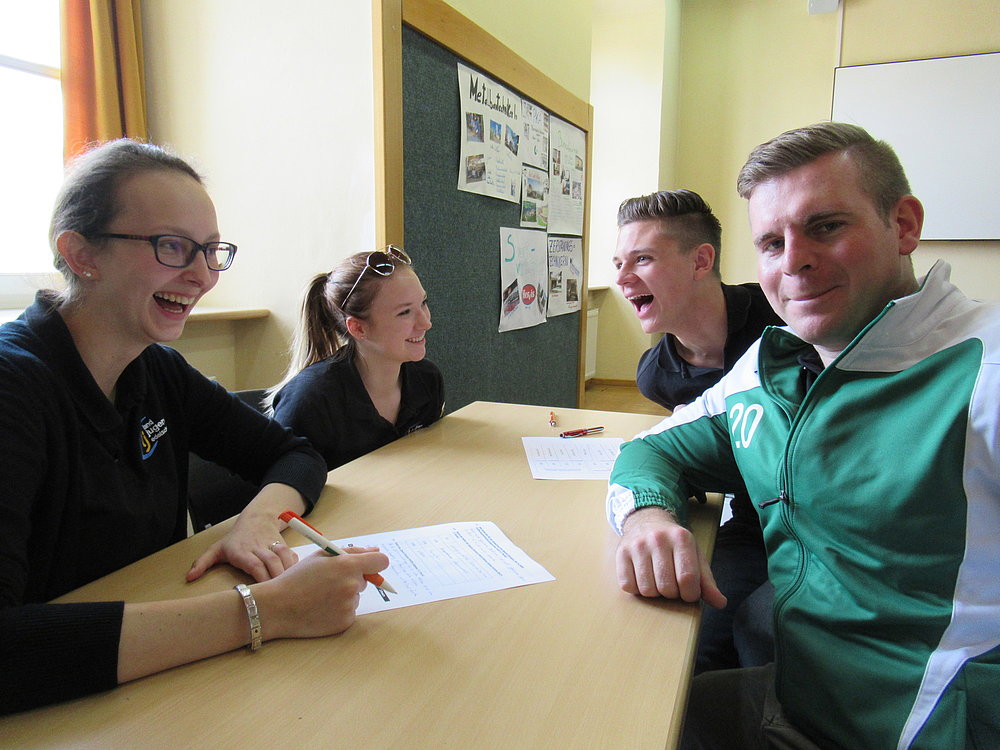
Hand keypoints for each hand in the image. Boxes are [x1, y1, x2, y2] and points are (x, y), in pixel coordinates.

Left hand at [186, 508, 298, 582]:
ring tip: (289, 588)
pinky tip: (294, 577)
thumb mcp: (216, 549)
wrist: (257, 518)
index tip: (263, 592)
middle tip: (279, 595)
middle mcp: (258, 547)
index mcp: (241, 551)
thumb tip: (189, 578)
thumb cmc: (235, 538)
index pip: (254, 564)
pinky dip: (294, 565)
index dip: (261, 577)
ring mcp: (271, 545)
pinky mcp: (282, 545)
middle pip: (271, 562)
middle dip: (277, 578)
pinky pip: (291, 555)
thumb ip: (203, 563)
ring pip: (283, 557)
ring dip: (288, 572)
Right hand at [253, 549, 390, 637]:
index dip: (375, 562)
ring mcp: (349, 606)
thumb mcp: (321, 556)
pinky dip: (339, 610)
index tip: (368, 565)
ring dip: (344, 595)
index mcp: (347, 566)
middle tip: (328, 581)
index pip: (381, 562)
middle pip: (365, 580)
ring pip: (356, 597)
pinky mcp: (345, 622)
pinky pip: (349, 612)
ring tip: (319, 596)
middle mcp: (352, 586)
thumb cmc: (297, 578)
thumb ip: (351, 552)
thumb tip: (376, 551)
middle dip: (352, 578)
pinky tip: (320, 609)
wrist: (277, 607)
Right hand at [616, 507, 726, 608]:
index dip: (690, 594)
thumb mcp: (695, 556)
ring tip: (658, 580)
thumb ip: (707, 581)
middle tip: (672, 584)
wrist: (647, 521)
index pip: (688, 578)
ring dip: (654, 593)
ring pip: (647, 589)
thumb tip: (720, 603)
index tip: (689, 592)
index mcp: (681, 538)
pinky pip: (628, 586)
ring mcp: (637, 545)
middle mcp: (658, 539)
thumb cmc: (674, 544)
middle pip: (667, 587)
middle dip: (672, 594)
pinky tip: (643, 578)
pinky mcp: (621, 553)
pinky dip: (637, 589)